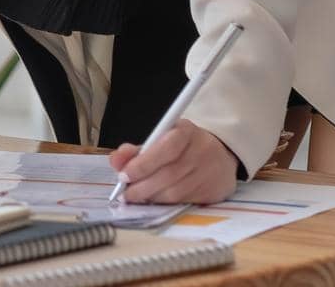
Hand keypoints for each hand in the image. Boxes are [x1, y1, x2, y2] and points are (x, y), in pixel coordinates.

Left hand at [107, 119, 239, 204]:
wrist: (219, 157)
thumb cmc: (182, 148)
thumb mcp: (161, 140)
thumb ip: (136, 151)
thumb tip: (116, 160)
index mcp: (186, 131)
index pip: (165, 148)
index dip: (142, 164)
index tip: (124, 176)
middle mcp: (202, 150)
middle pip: (169, 174)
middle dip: (142, 187)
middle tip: (126, 194)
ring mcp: (210, 172)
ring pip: (175, 192)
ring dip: (151, 197)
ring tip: (137, 198)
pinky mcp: (214, 191)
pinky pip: (184, 201)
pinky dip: (165, 203)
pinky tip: (155, 200)